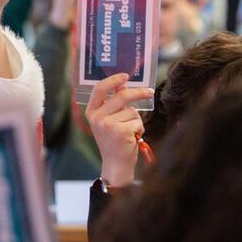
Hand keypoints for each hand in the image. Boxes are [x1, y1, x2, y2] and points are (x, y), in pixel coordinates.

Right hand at [85, 73, 154, 187]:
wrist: (115, 164)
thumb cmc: (114, 142)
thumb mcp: (109, 120)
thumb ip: (114, 104)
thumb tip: (123, 86)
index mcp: (91, 112)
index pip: (99, 89)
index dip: (112, 80)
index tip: (125, 76)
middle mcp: (97, 118)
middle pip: (122, 96)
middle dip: (139, 92)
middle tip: (149, 92)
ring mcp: (107, 124)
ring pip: (132, 111)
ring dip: (136, 120)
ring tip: (129, 132)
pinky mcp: (120, 131)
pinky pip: (137, 122)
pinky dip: (139, 129)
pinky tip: (132, 138)